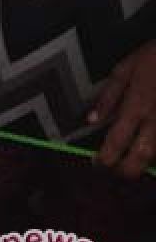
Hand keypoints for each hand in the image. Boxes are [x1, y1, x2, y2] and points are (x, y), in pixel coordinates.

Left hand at [90, 41, 155, 178]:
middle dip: (127, 171)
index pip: (116, 141)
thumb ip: (108, 97)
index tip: (97, 163)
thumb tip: (91, 120)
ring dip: (145, 164)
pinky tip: (150, 151)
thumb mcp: (124, 70)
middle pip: (141, 157)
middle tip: (115, 171)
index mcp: (136, 105)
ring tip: (132, 164)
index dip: (105, 158)